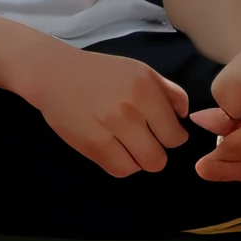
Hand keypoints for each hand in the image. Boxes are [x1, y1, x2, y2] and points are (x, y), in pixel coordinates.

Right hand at [10, 42, 200, 175]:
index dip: (172, 138)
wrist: (55, 74)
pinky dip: (122, 165)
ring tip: (129, 146)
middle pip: (161, 155)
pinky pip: (120, 169)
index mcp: (146, 88)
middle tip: (145, 142)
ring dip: (139, 161)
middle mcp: (131, 108)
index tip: (161, 133)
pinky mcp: (91, 143)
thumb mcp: (140, 71)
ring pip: (142, 165)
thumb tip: (184, 116)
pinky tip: (115, 151)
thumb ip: (168, 91)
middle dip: (157, 152)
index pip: (176, 134)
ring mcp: (110, 127)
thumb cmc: (101, 73)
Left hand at [192, 51, 240, 181]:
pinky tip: (219, 165)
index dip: (232, 150)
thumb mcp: (228, 83)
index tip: (205, 156)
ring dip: (231, 172)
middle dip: (228, 169)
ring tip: (208, 167)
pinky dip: (236, 171)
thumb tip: (206, 124)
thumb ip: (223, 107)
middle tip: (201, 168)